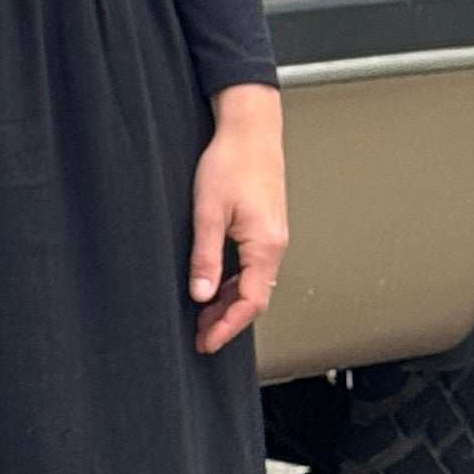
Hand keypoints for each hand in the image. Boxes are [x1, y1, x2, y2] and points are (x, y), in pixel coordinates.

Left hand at [189, 85, 286, 352]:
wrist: (250, 130)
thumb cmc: (230, 163)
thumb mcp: (208, 212)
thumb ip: (205, 256)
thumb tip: (201, 295)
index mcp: (265, 246)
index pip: (250, 303)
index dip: (227, 327)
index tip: (205, 343)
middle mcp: (275, 246)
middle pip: (254, 299)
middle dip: (227, 321)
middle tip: (199, 336)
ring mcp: (273, 238)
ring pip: (254, 284)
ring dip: (229, 303)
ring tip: (201, 317)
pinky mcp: (266, 228)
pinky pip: (253, 268)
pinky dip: (234, 284)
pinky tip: (214, 286)